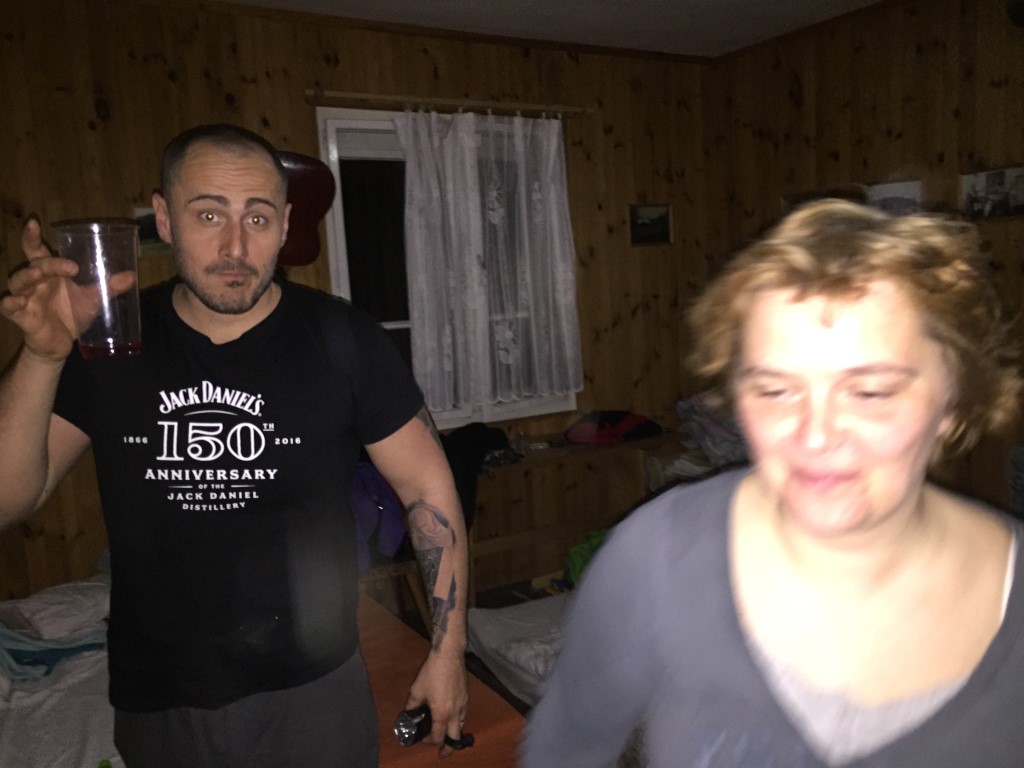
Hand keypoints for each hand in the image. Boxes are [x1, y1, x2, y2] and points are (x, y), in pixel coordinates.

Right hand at [1, 217, 134, 361]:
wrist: (62, 344)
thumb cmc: (72, 315)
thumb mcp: (93, 299)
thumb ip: (109, 287)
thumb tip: (132, 275)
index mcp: (50, 272)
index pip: (36, 250)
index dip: (32, 236)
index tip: (33, 222)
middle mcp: (35, 281)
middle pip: (34, 263)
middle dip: (48, 262)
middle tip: (70, 266)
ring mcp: (26, 297)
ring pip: (18, 281)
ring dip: (28, 275)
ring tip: (39, 273)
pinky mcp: (21, 315)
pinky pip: (8, 306)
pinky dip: (10, 302)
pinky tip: (17, 300)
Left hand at [404, 650, 468, 757]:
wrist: (449, 655)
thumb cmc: (432, 672)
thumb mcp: (416, 690)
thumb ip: (411, 706)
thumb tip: (407, 715)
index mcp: (442, 714)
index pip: (438, 736)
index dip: (430, 741)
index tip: (424, 739)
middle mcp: (455, 713)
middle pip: (455, 738)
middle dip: (448, 748)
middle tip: (442, 752)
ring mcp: (463, 705)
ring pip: (461, 727)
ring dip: (454, 734)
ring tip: (447, 735)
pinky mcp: (466, 697)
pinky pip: (463, 716)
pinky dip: (458, 722)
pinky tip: (451, 716)